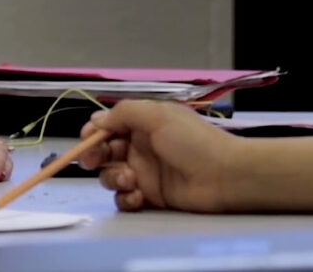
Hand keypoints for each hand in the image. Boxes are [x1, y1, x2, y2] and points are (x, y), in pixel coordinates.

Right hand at [77, 100, 236, 212]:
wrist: (225, 176)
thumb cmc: (194, 142)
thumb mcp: (158, 116)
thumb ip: (124, 113)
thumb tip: (97, 119)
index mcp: (142, 124)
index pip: (108, 126)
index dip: (93, 132)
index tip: (87, 139)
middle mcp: (140, 147)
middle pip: (104, 152)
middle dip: (94, 155)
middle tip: (94, 160)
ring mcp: (145, 173)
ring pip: (111, 176)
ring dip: (113, 177)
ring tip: (131, 180)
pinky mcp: (150, 197)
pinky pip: (125, 198)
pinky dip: (126, 198)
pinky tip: (138, 196)